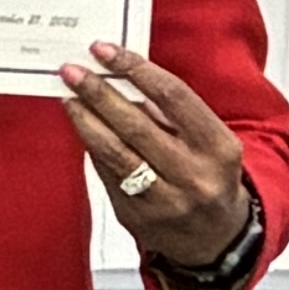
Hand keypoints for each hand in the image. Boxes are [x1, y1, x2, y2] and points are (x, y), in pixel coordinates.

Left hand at [60, 43, 254, 273]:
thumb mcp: (210, 142)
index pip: (174, 97)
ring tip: (69, 98)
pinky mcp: (137, 217)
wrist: (216, 238)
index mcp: (219, 148)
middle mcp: (194, 176)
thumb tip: (122, 77)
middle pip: (136, 125)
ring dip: (86, 121)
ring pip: (114, 153)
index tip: (106, 51)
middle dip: (100, 93)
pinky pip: (107, 174)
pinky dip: (93, 148)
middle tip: (74, 71)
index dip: (136, 69)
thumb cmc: (211, 177)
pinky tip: (83, 129)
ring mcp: (165, 201)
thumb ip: (171, 113)